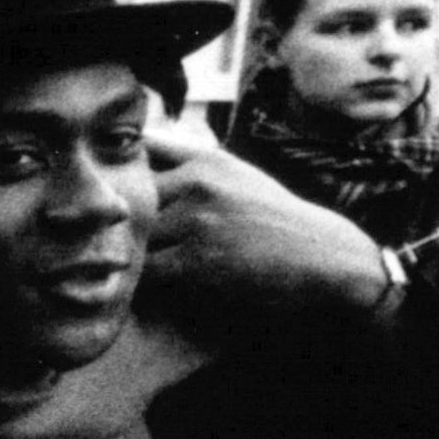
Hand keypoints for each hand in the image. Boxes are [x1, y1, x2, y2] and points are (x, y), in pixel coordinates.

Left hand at [140, 110, 397, 321]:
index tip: (119, 196)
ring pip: (134, 238)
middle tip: (115, 242)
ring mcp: (197, 222)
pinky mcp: (198, 262)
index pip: (140, 153)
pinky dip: (144, 282)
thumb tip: (142, 157)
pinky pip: (147, 273)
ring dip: (129, 253)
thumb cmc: (275, 220)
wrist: (323, 257)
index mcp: (205, 160)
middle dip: (119, 220)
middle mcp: (199, 184)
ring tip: (132, 266)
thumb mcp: (239, 177)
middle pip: (128, 199)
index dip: (124, 176)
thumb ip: (193, 168)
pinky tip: (151, 286)